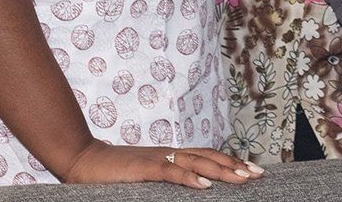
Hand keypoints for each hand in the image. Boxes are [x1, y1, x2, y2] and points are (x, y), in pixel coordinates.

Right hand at [62, 139, 263, 188]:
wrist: (83, 161)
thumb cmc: (112, 174)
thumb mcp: (144, 178)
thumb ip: (165, 182)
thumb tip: (191, 187)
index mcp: (170, 157)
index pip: (207, 156)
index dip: (230, 162)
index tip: (251, 170)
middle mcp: (168, 155)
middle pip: (209, 157)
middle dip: (235, 165)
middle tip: (258, 174)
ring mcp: (157, 160)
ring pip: (196, 162)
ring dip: (221, 170)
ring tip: (241, 179)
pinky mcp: (143, 169)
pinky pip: (171, 172)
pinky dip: (189, 177)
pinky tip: (205, 184)